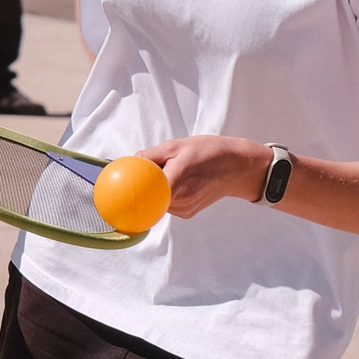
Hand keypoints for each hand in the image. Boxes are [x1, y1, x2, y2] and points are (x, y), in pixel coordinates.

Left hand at [137, 135, 265, 218]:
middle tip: (141, 173)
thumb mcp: (178, 145)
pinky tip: (175, 180)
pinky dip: (165, 194)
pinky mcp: (188, 213)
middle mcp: (180, 199)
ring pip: (158, 202)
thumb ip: (152, 154)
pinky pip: (168, 205)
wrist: (237, 167)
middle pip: (150, 198)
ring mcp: (184, 209)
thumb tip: (133, 161)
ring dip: (156, 190)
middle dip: (144, 186)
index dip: (133, 192)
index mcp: (177, 179)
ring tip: (167, 172)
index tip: (120, 190)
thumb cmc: (209, 152)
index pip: (147, 192)